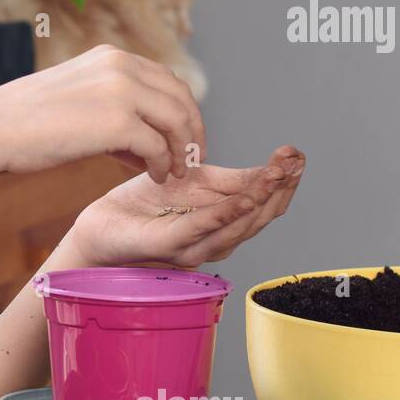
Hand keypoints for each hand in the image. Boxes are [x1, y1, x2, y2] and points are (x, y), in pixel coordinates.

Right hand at [0, 44, 205, 181]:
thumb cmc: (23, 122)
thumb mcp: (75, 99)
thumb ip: (111, 109)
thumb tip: (143, 141)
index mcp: (111, 57)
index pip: (166, 80)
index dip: (181, 111)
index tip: (181, 137)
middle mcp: (121, 66)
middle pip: (181, 97)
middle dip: (191, 130)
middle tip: (190, 157)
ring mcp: (122, 92)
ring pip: (177, 120)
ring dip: (181, 149)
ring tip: (175, 172)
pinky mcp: (118, 123)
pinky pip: (157, 147)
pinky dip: (161, 165)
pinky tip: (154, 177)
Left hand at [70, 145, 305, 269]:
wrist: (102, 222)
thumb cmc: (145, 205)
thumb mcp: (195, 180)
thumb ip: (231, 179)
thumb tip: (273, 166)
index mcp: (223, 222)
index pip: (264, 203)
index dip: (284, 180)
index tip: (298, 154)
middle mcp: (215, 240)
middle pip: (260, 217)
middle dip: (282, 187)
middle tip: (296, 161)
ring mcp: (194, 246)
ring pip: (239, 225)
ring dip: (263, 198)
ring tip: (279, 173)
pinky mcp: (170, 246)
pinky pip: (205, 229)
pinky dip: (228, 214)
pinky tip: (246, 199)